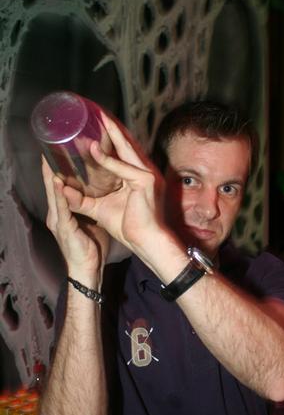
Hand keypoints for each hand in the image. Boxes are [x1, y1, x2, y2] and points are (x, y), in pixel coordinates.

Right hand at [42, 156, 109, 279]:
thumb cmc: (91, 246)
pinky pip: (62, 208)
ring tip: (49, 157)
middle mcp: (57, 212)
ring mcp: (58, 220)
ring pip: (54, 193)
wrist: (88, 269)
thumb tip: (102, 191)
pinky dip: (59, 194)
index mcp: (64, 210)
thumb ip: (91, 205)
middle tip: (50, 145)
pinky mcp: (63, 228)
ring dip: (51, 175)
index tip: (60, 149)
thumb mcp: (91, 220)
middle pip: (53, 184)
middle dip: (51, 165)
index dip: (59, 167)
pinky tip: (58, 181)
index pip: (60, 184)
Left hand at [61, 112, 167, 266]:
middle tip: (97, 111)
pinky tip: (93, 149)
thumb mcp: (100, 209)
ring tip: (98, 118)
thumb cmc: (128, 227)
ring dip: (111, 133)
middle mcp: (145, 171)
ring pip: (126, 149)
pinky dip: (107, 159)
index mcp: (138, 176)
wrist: (145, 242)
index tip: (99, 122)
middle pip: (127, 143)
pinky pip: (122, 167)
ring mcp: (147, 174)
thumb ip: (83, 199)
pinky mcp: (145, 181)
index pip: (124, 150)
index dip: (112, 136)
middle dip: (112, 127)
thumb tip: (62, 189)